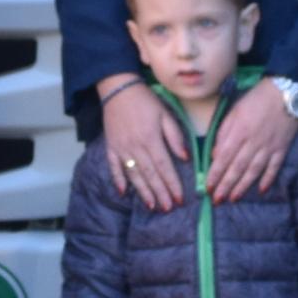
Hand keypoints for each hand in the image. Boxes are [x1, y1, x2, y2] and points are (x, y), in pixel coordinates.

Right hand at [96, 79, 186, 213]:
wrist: (118, 88)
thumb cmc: (145, 101)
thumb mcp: (165, 114)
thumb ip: (175, 137)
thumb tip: (186, 158)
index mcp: (151, 139)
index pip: (164, 167)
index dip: (172, 184)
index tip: (180, 198)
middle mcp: (135, 147)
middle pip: (150, 175)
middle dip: (161, 193)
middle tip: (169, 208)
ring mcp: (121, 149)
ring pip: (133, 175)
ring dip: (143, 192)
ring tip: (152, 205)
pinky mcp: (111, 147)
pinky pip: (114, 167)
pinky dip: (118, 180)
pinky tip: (123, 192)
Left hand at [204, 79, 297, 201]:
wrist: (285, 93)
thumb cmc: (256, 99)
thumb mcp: (234, 111)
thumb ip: (223, 132)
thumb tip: (214, 155)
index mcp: (239, 132)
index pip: (224, 158)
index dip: (215, 174)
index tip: (207, 187)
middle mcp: (253, 142)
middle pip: (237, 168)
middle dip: (226, 185)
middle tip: (217, 200)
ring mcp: (269, 147)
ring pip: (254, 171)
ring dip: (243, 186)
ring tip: (233, 198)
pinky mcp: (281, 149)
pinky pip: (274, 167)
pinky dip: (268, 179)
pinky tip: (261, 190)